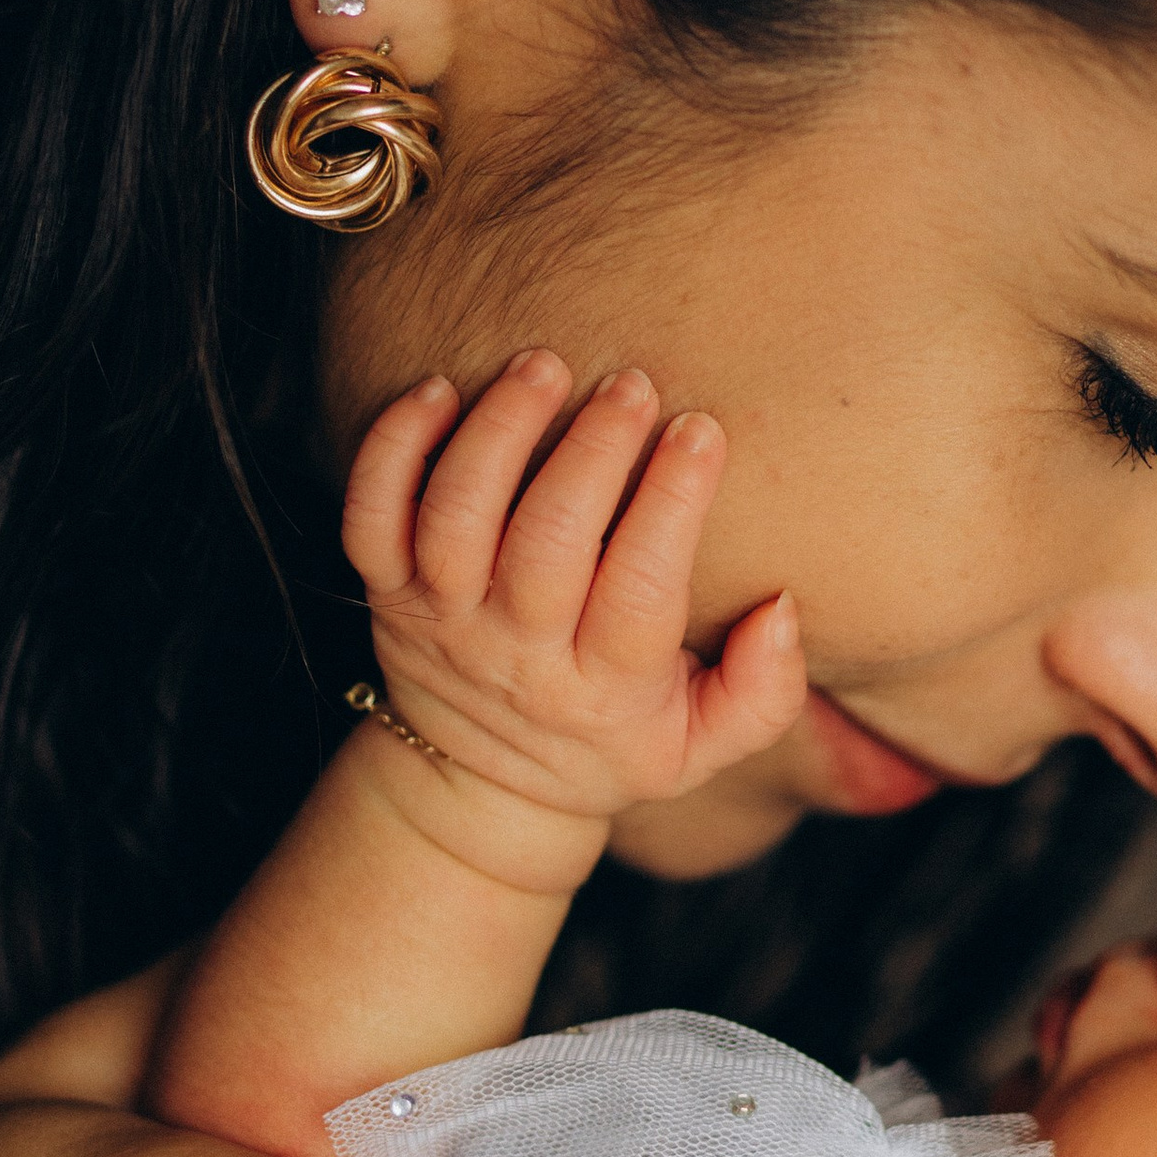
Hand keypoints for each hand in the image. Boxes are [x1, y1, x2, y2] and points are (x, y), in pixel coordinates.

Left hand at [343, 355, 804, 888]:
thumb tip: (785, 609)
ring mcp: (443, 621)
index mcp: (604, 688)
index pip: (641, 586)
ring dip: (499, 433)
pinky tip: (438, 389)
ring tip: (544, 367)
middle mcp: (517, 654)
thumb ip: (764, 691)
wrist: (482, 790)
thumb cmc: (611, 742)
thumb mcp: (702, 744)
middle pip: (547, 541)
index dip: (673, 501)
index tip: (701, 429)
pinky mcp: (389, 593)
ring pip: (457, 518)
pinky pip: (372, 515)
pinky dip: (392, 449)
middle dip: (591, 452)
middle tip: (631, 384)